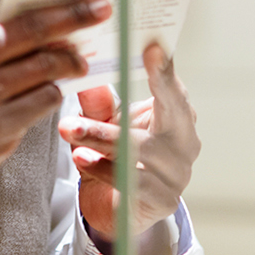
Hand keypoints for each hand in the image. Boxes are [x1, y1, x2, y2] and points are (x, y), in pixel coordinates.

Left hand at [59, 42, 200, 252]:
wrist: (117, 209)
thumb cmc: (118, 156)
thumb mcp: (106, 122)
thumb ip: (97, 99)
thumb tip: (80, 64)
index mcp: (177, 115)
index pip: (174, 86)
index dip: (166, 66)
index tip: (155, 45)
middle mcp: (185, 140)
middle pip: (173, 109)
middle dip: (158, 83)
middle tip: (144, 57)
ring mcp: (179, 172)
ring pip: (141, 147)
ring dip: (102, 136)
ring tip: (69, 128)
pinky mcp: (164, 200)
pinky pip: (132, 180)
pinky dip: (102, 168)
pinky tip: (82, 159)